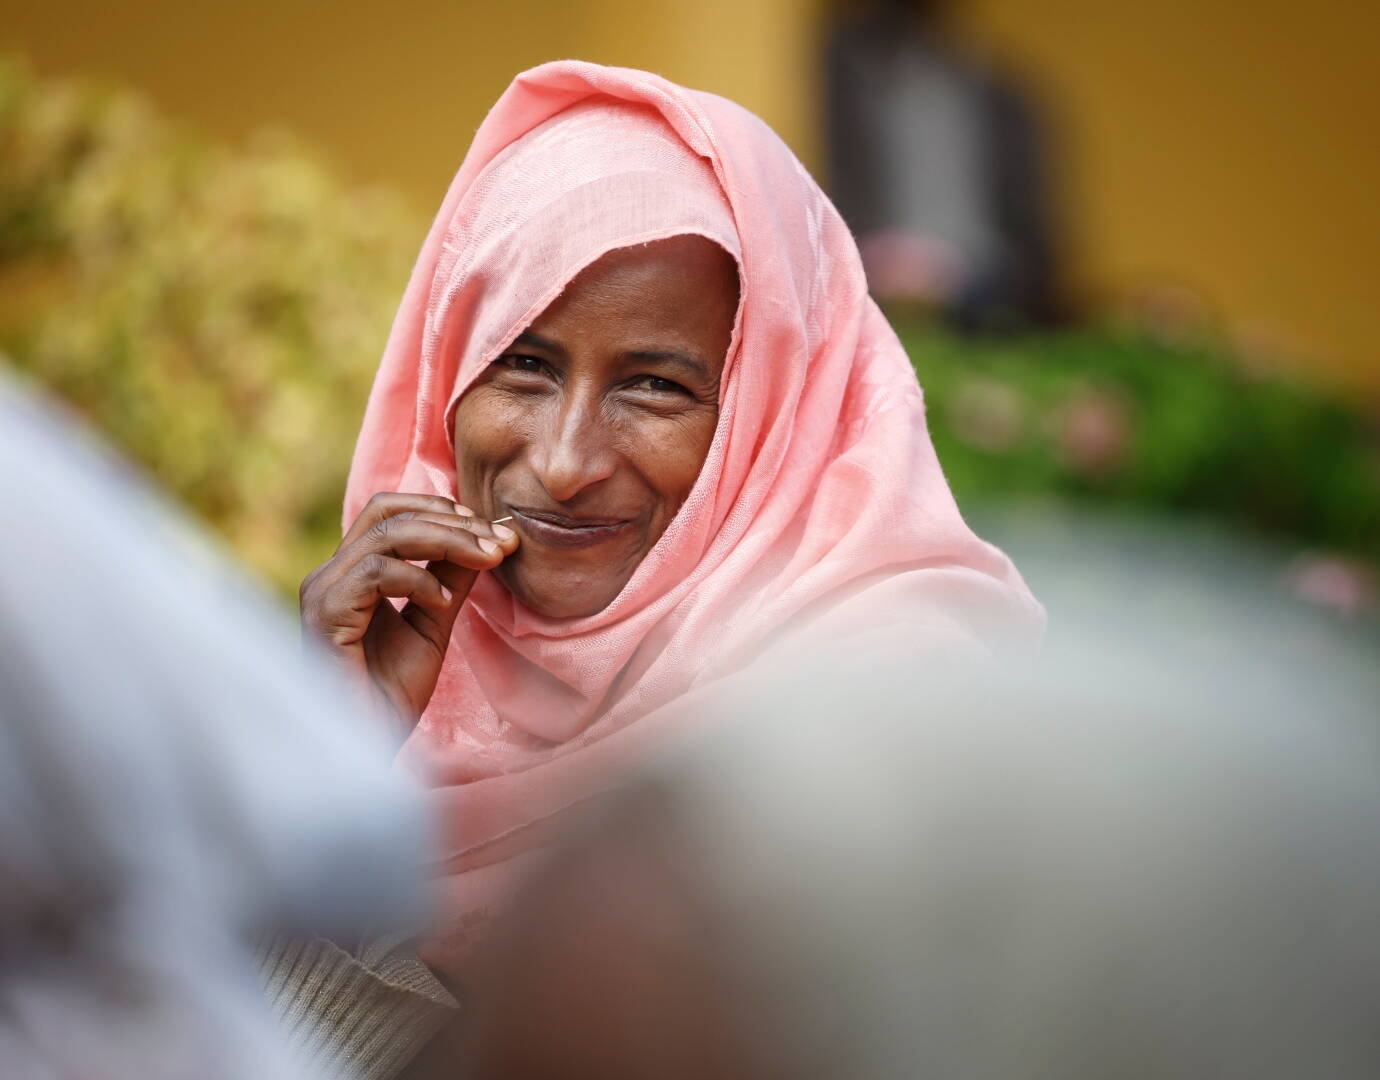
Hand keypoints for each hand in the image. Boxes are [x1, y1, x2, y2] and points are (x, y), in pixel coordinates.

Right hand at [299, 492, 518, 726]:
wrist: (366, 746)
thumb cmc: (391, 694)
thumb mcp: (434, 623)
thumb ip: (452, 578)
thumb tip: (490, 538)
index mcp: (351, 574)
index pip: (389, 512)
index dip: (443, 512)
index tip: (495, 531)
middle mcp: (331, 575)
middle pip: (388, 513)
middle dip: (452, 521)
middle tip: (501, 541)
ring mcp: (323, 592)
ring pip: (386, 535)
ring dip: (447, 542)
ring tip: (487, 562)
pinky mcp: (325, 616)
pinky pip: (375, 573)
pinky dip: (419, 579)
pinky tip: (445, 602)